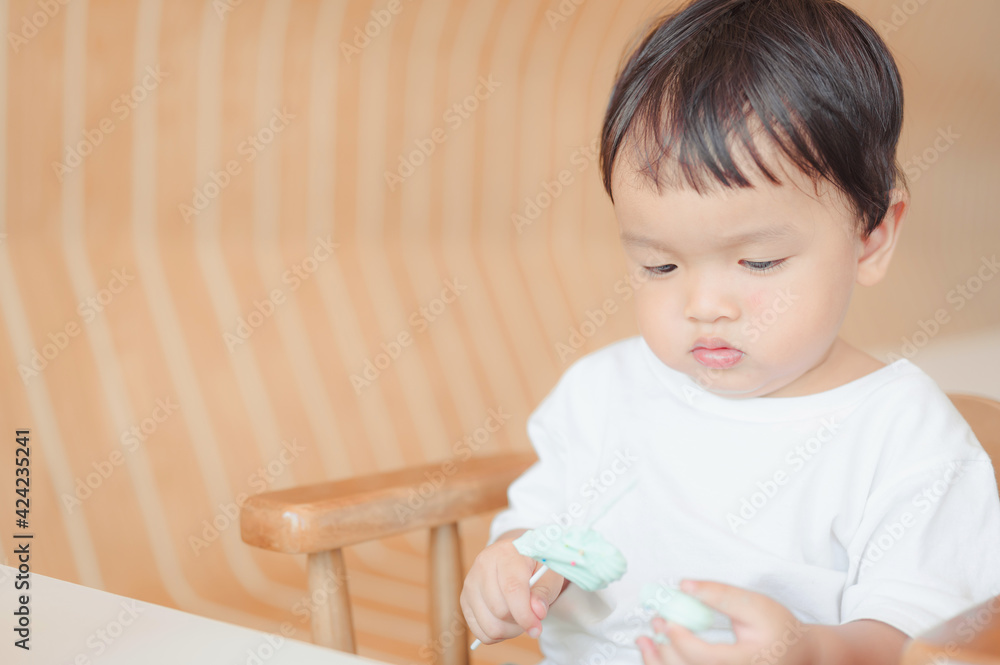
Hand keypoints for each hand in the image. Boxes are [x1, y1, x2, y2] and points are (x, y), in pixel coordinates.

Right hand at [460, 536, 566, 645]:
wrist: (515, 558)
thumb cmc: (534, 567)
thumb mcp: (548, 574)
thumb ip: (544, 593)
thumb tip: (537, 612)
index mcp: (506, 553)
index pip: (512, 588)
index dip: (525, 614)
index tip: (536, 629)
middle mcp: (483, 565)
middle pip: (500, 611)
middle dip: (520, 622)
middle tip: (531, 616)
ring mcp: (470, 583)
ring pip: (489, 625)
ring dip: (509, 631)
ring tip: (519, 618)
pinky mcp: (464, 600)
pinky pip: (480, 632)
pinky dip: (497, 635)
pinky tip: (506, 622)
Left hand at [635, 580, 816, 664]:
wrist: (796, 656)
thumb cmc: (777, 629)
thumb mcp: (756, 605)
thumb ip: (721, 595)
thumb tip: (684, 586)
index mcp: (749, 663)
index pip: (707, 659)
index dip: (681, 641)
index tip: (666, 620)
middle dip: (665, 649)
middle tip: (655, 622)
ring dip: (658, 662)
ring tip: (644, 639)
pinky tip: (653, 652)